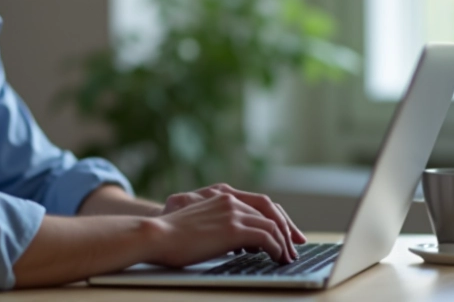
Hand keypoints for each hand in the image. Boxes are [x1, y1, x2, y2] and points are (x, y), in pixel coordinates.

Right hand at [159, 183, 305, 260]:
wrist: (157, 235)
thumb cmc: (172, 236)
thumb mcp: (201, 224)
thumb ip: (221, 225)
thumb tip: (243, 243)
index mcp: (222, 195)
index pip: (260, 203)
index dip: (277, 217)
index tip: (287, 233)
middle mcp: (230, 199)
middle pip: (271, 210)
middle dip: (287, 229)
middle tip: (296, 246)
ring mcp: (232, 212)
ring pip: (272, 224)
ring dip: (284, 242)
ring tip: (287, 258)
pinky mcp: (233, 228)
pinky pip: (267, 236)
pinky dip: (277, 248)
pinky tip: (277, 258)